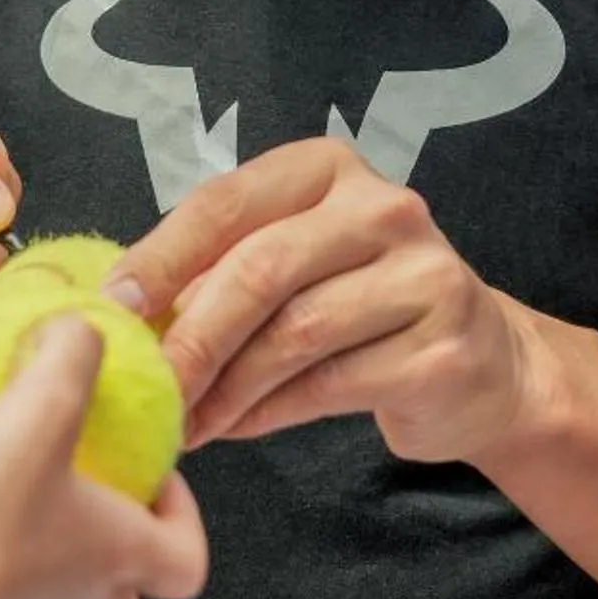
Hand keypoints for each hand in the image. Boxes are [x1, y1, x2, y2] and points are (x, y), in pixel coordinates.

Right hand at [0, 319, 204, 598]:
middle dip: (107, 517)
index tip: (157, 472)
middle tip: (80, 460)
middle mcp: (77, 597)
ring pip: (48, 568)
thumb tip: (82, 327)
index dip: (185, 518)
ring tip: (5, 456)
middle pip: (119, 570)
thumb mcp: (42, 403)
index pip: (187, 564)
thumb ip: (72, 354)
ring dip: (37, 520)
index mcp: (121, 558)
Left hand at [107, 137, 542, 462]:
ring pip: (293, 334)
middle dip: (190, 336)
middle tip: (144, 385)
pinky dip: (266, 413)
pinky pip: (328, 385)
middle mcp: (382, 208)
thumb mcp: (293, 262)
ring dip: (223, 388)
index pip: (226, 203)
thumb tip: (125, 311)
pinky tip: (234, 428)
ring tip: (183, 421)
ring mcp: (422, 276)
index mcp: (327, 169)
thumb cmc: (360, 305)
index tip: (113, 305)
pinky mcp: (440, 349)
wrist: (484, 363)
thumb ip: (221, 270)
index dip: (161, 256)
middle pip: (260, 269)